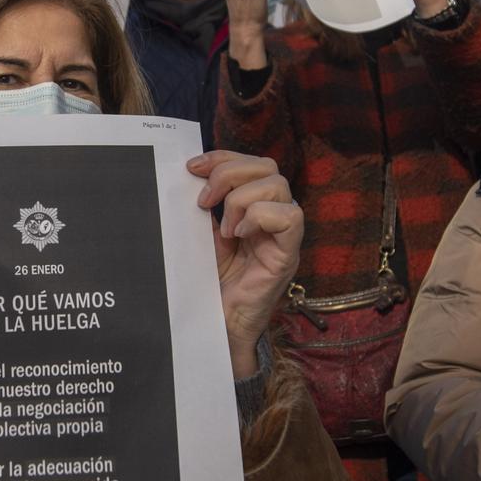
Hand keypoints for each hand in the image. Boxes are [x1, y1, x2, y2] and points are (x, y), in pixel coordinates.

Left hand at [188, 151, 301, 376]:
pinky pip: (289, 216)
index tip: (192, 167)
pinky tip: (239, 235)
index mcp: (255, 207)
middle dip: (229, 173)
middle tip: (204, 200)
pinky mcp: (288, 254)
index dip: (223, 157)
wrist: (216, 324)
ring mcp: (284, 234)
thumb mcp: (202, 235)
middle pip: (267, 166)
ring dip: (240, 200)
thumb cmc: (210, 283)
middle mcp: (274, 216)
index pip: (252, 163)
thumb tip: (191, 174)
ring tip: (224, 229)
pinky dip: (260, 217)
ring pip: (277, 185)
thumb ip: (205, 206)